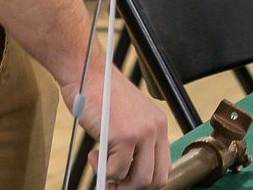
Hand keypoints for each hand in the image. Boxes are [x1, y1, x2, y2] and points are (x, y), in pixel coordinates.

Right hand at [66, 65, 170, 189]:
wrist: (88, 74)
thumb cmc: (101, 95)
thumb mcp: (127, 119)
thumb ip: (134, 143)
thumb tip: (127, 176)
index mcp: (159, 125)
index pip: (164, 167)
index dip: (145, 181)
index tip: (127, 182)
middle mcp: (156, 128)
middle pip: (156, 179)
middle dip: (132, 187)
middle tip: (113, 183)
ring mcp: (142, 132)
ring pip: (139, 180)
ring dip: (117, 182)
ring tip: (103, 167)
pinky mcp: (125, 136)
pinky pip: (117, 171)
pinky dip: (102, 171)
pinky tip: (94, 155)